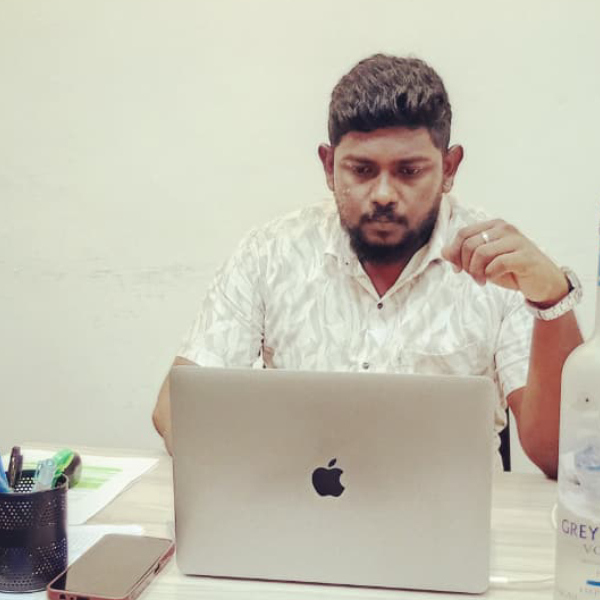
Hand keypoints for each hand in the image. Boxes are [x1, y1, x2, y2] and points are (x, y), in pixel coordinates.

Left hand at [441, 219, 568, 306]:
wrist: (542, 283)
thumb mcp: (484, 262)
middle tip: (473, 277)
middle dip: (465, 264)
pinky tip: (492, 280)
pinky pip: (497, 264)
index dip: (455, 253)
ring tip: (481, 281)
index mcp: (493, 226)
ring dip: (476, 271)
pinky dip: (490, 274)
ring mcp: (516, 240)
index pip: (463, 233)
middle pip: (469, 243)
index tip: (458, 269)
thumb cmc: (511, 270)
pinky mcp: (525, 256)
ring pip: (481, 253)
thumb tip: (444, 252)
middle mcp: (505, 228)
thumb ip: (464, 255)